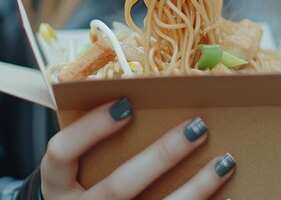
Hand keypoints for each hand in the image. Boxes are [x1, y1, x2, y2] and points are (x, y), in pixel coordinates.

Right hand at [40, 98, 234, 199]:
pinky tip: (224, 193)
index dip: (91, 128)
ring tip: (224, 161)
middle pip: (118, 187)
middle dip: (162, 156)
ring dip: (195, 188)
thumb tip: (141, 91)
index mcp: (56, 185)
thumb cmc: (83, 184)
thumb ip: (95, 140)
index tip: (126, 103)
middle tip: (197, 127)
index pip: (61, 153)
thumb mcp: (77, 166)